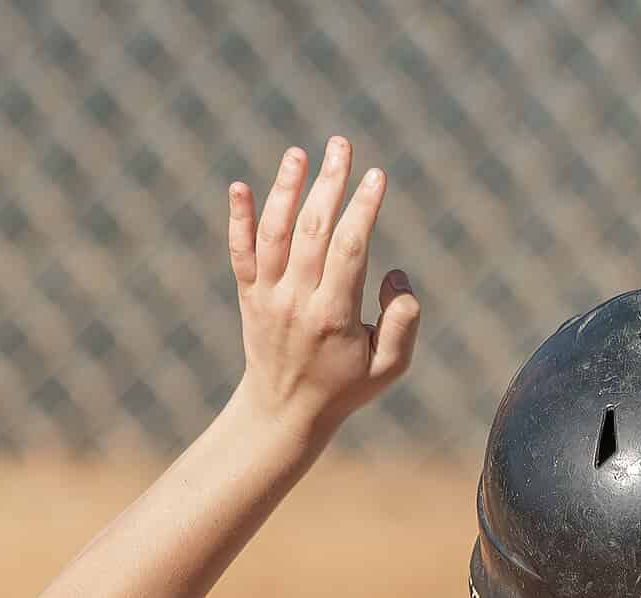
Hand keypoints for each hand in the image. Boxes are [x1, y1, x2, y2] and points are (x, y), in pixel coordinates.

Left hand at [228, 137, 418, 447]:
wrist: (285, 410)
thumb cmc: (346, 386)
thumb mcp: (389, 368)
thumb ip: (403, 322)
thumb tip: (394, 272)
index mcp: (334, 317)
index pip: (350, 249)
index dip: (364, 209)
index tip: (377, 176)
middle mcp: (297, 301)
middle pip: (312, 229)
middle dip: (330, 183)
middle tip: (342, 144)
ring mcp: (268, 295)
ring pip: (275, 232)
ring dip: (286, 188)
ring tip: (300, 153)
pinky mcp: (248, 294)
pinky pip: (239, 251)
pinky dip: (237, 218)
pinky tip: (241, 186)